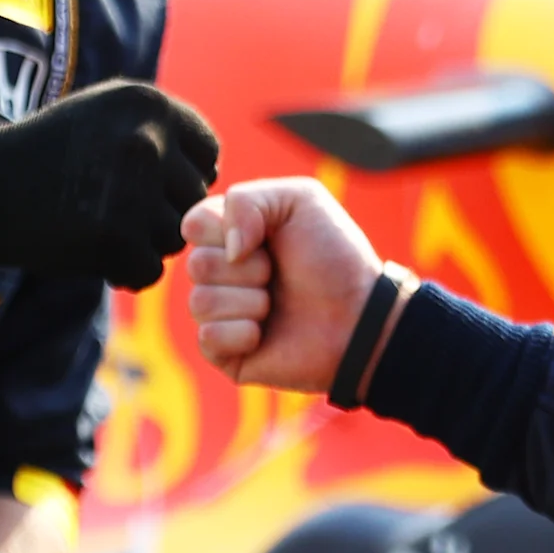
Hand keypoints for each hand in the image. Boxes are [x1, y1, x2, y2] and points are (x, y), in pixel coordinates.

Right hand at [0, 81, 221, 288]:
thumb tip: (213, 167)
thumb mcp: (103, 115)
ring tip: (102, 232)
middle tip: (117, 216)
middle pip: (195, 199)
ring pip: (176, 237)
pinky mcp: (115, 239)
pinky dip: (124, 272)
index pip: (207, 153)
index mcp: (150, 105)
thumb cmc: (43, 154)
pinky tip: (93, 255)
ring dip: (145, 244)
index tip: (149, 188)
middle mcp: (147, 141)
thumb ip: (158, 130)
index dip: (183, 177)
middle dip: (163, 214)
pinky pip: (149, 271)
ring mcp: (132, 191)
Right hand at [183, 178, 392, 392]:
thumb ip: (247, 200)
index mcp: (231, 235)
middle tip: (278, 275)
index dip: (228, 229)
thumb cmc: (335, 257)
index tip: (267, 238)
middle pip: (197, 264)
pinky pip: (208, 338)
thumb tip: (225, 248)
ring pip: (200, 302)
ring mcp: (220, 314)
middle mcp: (221, 273)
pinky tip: (266, 334)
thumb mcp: (300, 199)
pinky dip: (243, 334)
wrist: (360, 315)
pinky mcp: (224, 353)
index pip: (193, 224)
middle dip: (249, 268)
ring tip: (277, 305)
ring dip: (250, 302)